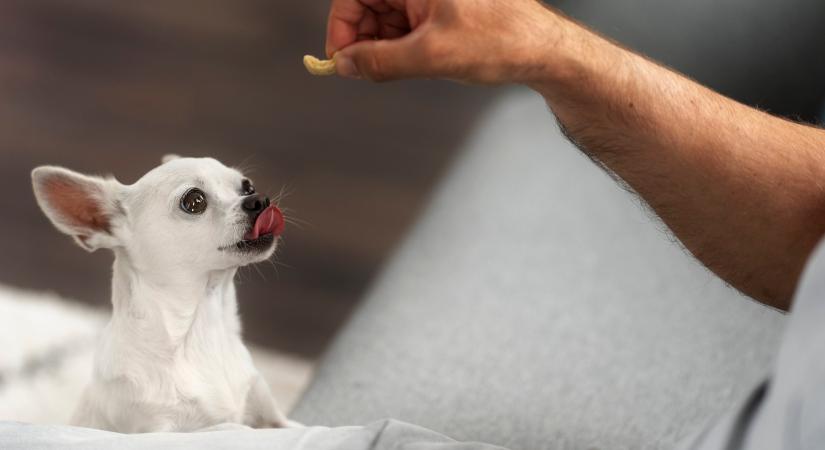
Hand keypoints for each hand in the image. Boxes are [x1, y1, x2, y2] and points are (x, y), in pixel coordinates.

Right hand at [325, 0, 561, 82]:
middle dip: (363, 39)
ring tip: (401, 68)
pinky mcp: (440, 9)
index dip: (342, 25)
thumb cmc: (499, 40)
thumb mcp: (431, 56)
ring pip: (386, 17)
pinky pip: (406, 25)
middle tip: (365, 71)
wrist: (543, 49)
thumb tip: (344, 65)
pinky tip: (414, 63)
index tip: (340, 59)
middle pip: (368, 4)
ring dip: (383, 46)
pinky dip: (401, 47)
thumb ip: (379, 61)